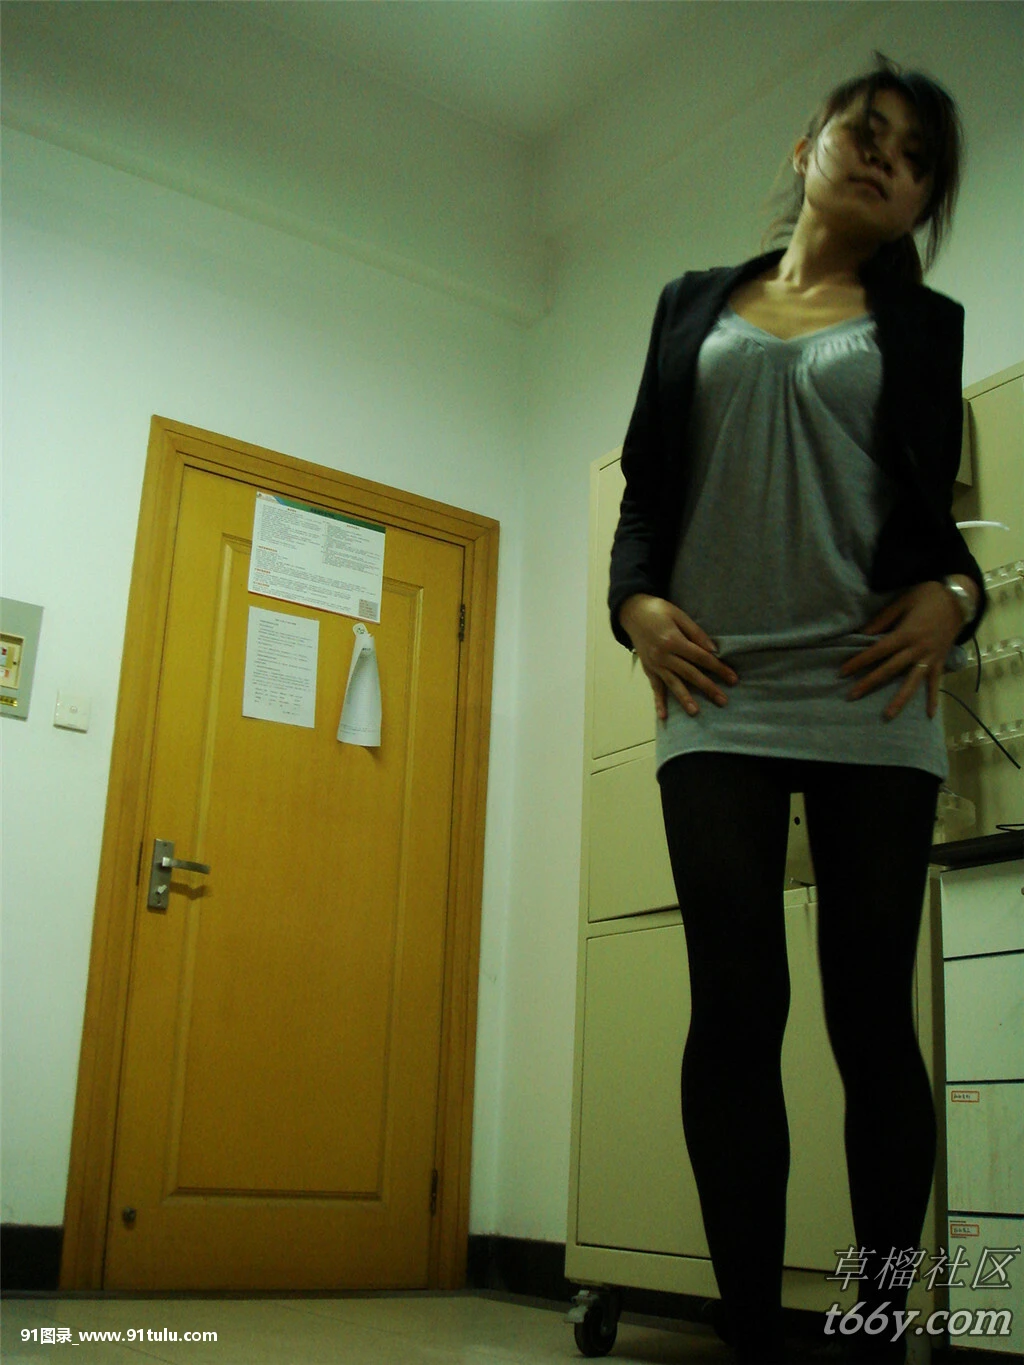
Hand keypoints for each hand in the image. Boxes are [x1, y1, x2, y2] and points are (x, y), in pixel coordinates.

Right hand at [618, 594, 737, 720]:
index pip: (701, 658)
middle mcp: (663, 656)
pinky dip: (658, 702)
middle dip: (708, 688)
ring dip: (685, 699)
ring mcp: (655, 664)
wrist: (632, 611)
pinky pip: (655, 688)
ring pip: (673, 684)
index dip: (718, 668)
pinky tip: (663, 716)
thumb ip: (696, 633)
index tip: (732, 678)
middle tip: (723, 701)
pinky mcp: (649, 669)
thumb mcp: (679, 615)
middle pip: (690, 674)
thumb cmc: (659, 611)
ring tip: (695, 712)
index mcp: (673, 640)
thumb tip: (713, 650)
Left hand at [839, 581, 963, 719]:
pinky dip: (933, 698)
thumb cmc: (928, 595)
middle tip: (851, 696)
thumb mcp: (903, 601)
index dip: (859, 661)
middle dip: (870, 683)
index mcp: (906, 634)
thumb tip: (863, 633)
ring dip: (900, 700)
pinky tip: (930, 715)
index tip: (842, 672)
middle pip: (890, 670)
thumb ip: (883, 619)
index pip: (877, 651)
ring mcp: (930, 657)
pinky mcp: (941, 661)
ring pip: (912, 682)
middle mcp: (917, 649)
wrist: (960, 598)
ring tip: (888, 716)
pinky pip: (936, 682)